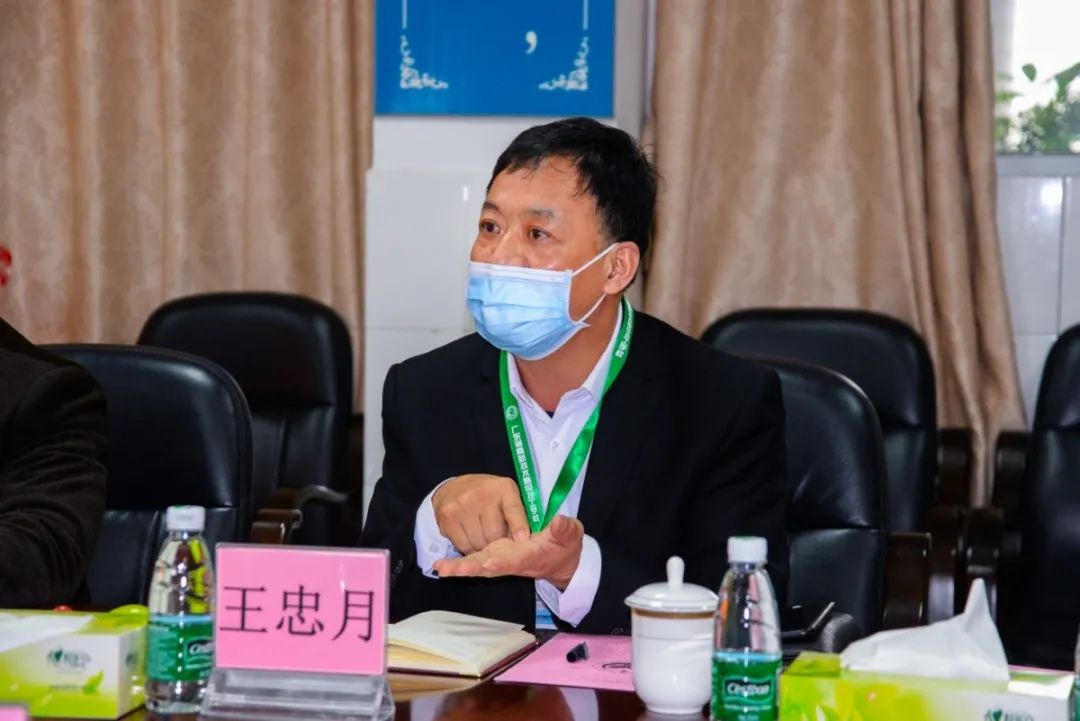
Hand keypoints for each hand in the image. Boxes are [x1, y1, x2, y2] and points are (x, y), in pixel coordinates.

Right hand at [432, 474, 530, 553]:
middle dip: (498, 543)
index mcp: (503, 487)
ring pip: (478, 543)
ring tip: (483, 537)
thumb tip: (522, 540)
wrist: (454, 487)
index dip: (519, 526)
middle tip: (496, 539)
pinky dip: (469, 548)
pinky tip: (470, 537)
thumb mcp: (506, 496)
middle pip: (495, 534)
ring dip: (482, 547)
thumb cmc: (487, 496)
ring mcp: (462, 505)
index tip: (523, 539)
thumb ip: (517, 515)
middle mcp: (482, 493)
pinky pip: (463, 545)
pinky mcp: (448, 516)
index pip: (514, 509)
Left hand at [433, 515, 583, 589]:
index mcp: (529, 557)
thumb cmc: (566, 547)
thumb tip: (560, 521)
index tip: (486, 563)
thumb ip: (565, 530)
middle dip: (468, 568)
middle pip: (487, 567)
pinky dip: (458, 564)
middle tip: (447, 570)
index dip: (500, 562)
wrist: (560, 560)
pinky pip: (475, 561)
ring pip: (477, 565)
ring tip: (439, 567)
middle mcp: (511, 561)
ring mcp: (501, 559)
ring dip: (458, 567)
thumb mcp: (570, 536)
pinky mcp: (495, 555)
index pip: (514, 560)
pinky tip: (440, 565)